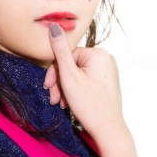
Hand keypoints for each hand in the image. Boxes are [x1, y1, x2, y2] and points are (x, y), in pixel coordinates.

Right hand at [43, 23, 123, 139]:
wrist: (108, 130)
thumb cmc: (89, 104)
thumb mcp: (69, 76)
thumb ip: (60, 50)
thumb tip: (54, 26)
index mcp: (98, 54)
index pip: (66, 56)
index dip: (54, 72)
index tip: (48, 87)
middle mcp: (106, 59)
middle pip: (72, 66)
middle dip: (60, 82)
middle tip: (54, 99)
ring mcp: (109, 72)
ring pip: (78, 75)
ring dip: (66, 89)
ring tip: (62, 104)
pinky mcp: (108, 83)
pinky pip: (86, 81)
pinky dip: (76, 91)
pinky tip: (71, 104)